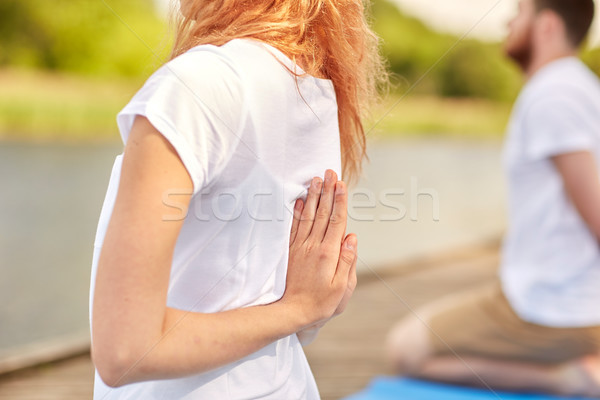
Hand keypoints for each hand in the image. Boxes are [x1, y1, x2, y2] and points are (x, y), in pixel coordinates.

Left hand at [282, 169, 357, 333]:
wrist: (291, 312)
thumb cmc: (320, 303)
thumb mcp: (341, 288)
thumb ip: (347, 261)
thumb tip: (352, 237)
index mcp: (328, 253)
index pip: (337, 221)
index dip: (340, 201)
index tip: (341, 184)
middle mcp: (313, 246)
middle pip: (323, 213)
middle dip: (327, 191)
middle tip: (330, 172)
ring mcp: (300, 247)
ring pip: (309, 216)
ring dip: (314, 197)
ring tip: (316, 179)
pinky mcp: (290, 251)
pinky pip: (294, 227)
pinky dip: (298, 212)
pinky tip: (301, 201)